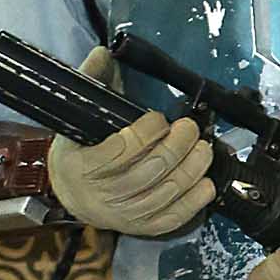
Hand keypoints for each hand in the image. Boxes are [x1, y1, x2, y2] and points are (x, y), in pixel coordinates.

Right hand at [45, 46, 213, 234]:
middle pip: (147, 172)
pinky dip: (193, 202)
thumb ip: (90, 83)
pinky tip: (207, 183)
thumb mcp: (77, 119)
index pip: (118, 151)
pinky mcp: (140, 228)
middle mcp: (99, 196)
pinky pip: (171, 219)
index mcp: (79, 166)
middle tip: (190, 128)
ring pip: (164, 195)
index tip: (158, 117)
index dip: (145, 133)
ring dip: (191, 170)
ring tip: (204, 149)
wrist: (72, 195)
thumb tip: (104, 51)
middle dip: (176, 147)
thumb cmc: (79, 152)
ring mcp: (121, 215)